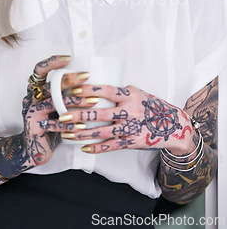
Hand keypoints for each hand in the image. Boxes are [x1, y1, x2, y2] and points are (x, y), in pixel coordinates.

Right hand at [21, 56, 94, 164]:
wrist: (32, 150)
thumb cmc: (51, 124)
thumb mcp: (56, 106)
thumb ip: (65, 94)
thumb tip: (91, 80)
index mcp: (36, 89)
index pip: (40, 69)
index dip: (52, 61)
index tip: (69, 57)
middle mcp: (32, 98)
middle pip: (50, 84)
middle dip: (69, 79)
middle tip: (87, 76)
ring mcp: (32, 112)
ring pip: (54, 103)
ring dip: (75, 101)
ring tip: (93, 101)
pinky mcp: (34, 126)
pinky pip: (54, 124)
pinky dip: (70, 125)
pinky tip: (83, 126)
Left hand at [47, 84, 195, 154]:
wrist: (174, 126)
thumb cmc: (152, 106)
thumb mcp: (137, 93)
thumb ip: (119, 91)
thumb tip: (95, 86)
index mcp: (129, 95)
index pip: (104, 90)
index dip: (86, 89)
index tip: (70, 89)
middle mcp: (129, 111)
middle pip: (97, 113)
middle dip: (76, 114)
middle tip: (59, 114)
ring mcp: (130, 128)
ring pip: (100, 131)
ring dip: (80, 133)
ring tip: (65, 132)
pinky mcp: (131, 143)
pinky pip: (110, 146)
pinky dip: (95, 147)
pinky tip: (82, 147)